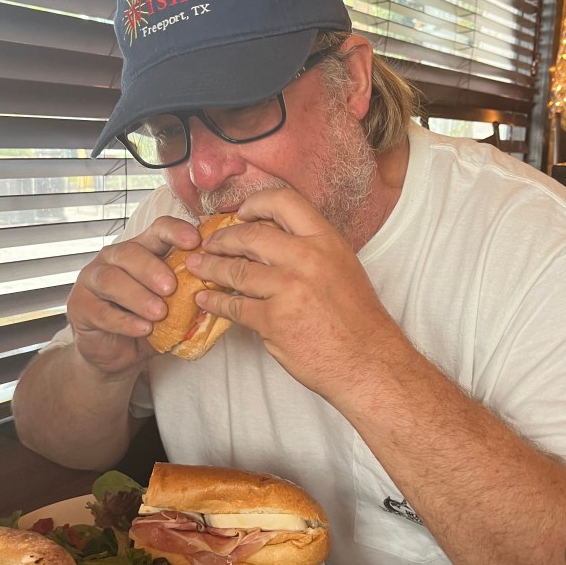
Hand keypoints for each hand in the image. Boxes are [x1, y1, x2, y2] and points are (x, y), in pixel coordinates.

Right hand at [66, 216, 200, 376]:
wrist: (117, 353)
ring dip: (138, 296)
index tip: (194, 242)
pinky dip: (124, 321)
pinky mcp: (80, 306)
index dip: (175, 231)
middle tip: (172, 288)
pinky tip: (143, 329)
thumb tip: (219, 290)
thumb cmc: (149, 322)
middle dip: (152, 269)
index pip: (157, 229)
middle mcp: (114, 259)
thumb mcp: (174, 307)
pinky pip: (101, 310)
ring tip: (159, 314)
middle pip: (130, 252)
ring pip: (111, 279)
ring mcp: (92, 280)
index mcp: (142, 250)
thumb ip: (190, 295)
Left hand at [186, 190, 401, 400]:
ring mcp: (288, 289)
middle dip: (222, 239)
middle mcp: (306, 258)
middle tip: (208, 244)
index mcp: (326, 241)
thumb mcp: (343, 268)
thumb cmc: (358, 320)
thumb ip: (311, 250)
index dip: (255, 203)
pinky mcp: (273, 320)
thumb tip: (273, 242)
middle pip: (250, 236)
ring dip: (210, 268)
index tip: (240, 213)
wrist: (368, 362)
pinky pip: (234, 307)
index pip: (284, 202)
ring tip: (197, 267)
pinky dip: (215, 303)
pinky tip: (206, 300)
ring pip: (236, 271)